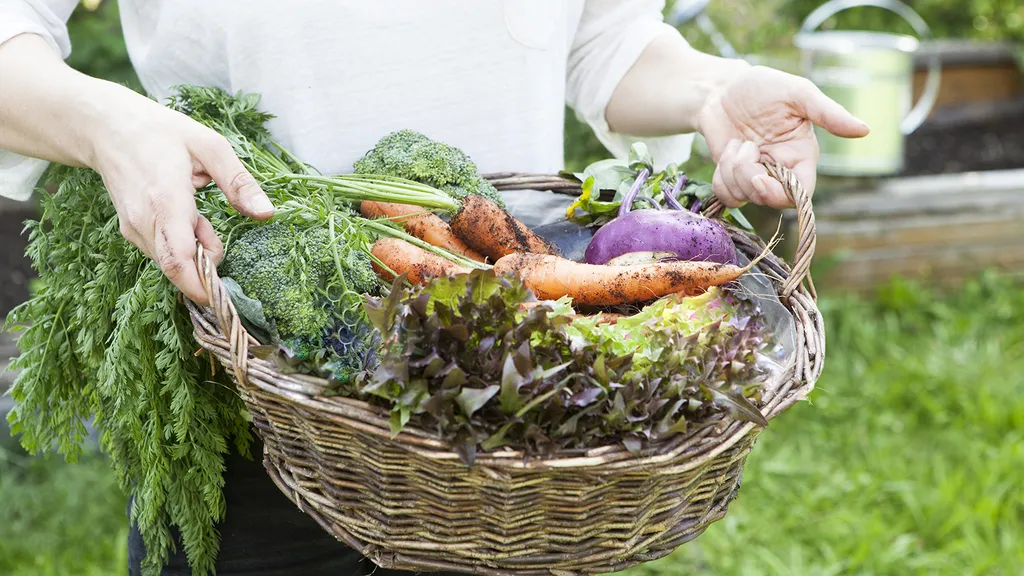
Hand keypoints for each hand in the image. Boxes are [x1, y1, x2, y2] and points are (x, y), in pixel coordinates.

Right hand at [92, 94, 274, 304]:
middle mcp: (144, 222)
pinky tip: (186, 218)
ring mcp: (133, 230)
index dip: (203, 288)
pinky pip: (163, 253)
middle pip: (179, 270)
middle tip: (217, 235)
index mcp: (165, 201)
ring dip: (197, 253)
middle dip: (207, 268)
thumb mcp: (209, 145)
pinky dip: (183, 247)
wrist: (105, 127)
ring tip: (199, 215)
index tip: (228, 297)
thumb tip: (267, 213)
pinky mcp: (131, 232)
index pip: (180, 262)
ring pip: (172, 263)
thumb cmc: (160, 131)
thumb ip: (238, 182)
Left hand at [696, 65, 870, 208]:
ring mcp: (754, 177)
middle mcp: (780, 171)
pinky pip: (727, 196)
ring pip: (744, 197)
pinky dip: (720, 177)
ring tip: (737, 142)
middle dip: (749, 178)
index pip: (801, 193)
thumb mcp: (797, 93)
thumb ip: (827, 113)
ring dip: (731, 170)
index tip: (760, 178)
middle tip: (744, 148)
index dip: (781, 194)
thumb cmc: (763, 87)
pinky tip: (727, 152)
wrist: (722, 89)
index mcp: (801, 155)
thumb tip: (865, 130)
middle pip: (769, 199)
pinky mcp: (733, 179)